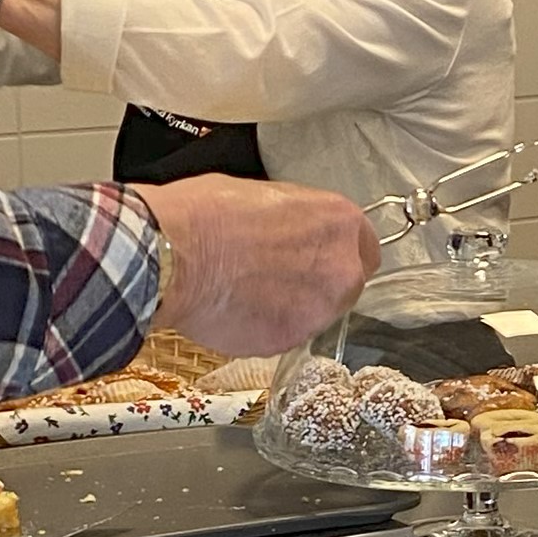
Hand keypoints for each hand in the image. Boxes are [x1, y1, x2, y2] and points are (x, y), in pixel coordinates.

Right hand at [141, 176, 379, 353]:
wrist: (173, 255)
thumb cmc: (208, 214)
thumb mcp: (264, 194)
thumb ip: (297, 219)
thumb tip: (293, 231)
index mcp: (340, 223)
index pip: (364, 246)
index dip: (336, 252)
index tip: (318, 256)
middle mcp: (341, 270)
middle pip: (346, 285)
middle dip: (319, 283)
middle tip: (279, 278)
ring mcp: (318, 311)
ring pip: (316, 315)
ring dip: (293, 308)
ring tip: (250, 294)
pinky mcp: (288, 342)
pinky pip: (285, 337)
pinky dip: (266, 329)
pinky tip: (236, 312)